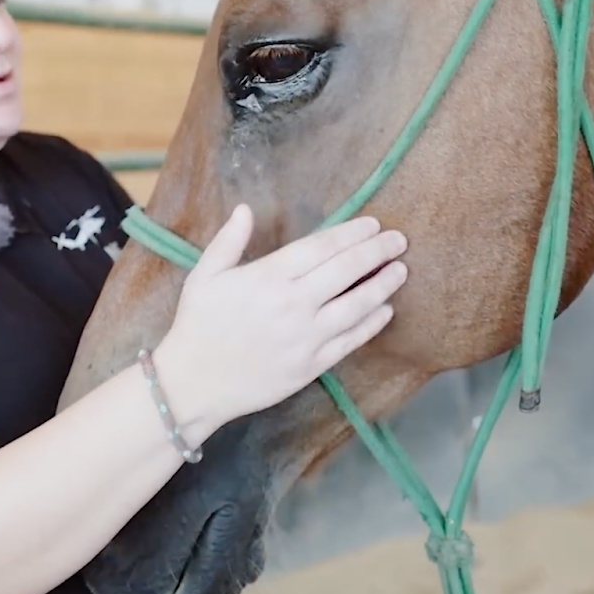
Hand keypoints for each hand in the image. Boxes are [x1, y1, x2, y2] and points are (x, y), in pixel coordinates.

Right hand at [151, 204, 408, 440]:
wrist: (193, 383)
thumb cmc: (198, 325)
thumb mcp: (204, 276)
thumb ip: (228, 241)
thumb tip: (246, 209)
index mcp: (268, 276)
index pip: (322, 247)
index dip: (352, 233)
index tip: (373, 225)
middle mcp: (293, 303)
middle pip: (346, 271)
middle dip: (377, 252)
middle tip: (399, 241)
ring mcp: (305, 336)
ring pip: (356, 306)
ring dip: (383, 286)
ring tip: (400, 271)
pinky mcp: (311, 365)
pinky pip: (350, 341)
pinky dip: (371, 325)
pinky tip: (385, 311)